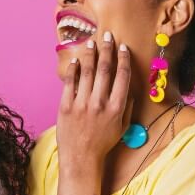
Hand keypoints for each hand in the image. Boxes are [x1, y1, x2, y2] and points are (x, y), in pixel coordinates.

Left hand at [56, 31, 132, 172]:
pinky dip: (73, 69)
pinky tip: (76, 60)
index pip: (122, 76)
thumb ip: (126, 107)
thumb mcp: (122, 127)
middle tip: (107, 36)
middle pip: (105, 69)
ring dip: (90, 54)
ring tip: (91, 43)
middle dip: (107, 49)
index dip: (124, 59)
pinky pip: (69, 82)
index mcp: (116, 107)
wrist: (81, 158)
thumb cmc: (103, 144)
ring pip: (87, 72)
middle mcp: (100, 103)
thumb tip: (128, 89)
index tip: (123, 48)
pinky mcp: (66, 106)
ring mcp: (82, 103)